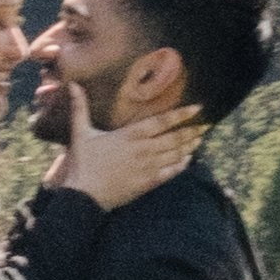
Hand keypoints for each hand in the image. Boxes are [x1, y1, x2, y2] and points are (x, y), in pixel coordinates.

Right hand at [55, 78, 200, 210]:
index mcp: (130, 135)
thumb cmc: (83, 163)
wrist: (84, 195)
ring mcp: (148, 167)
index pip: (162, 122)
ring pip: (175, 154)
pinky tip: (188, 160)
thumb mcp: (80, 132)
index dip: (182, 114)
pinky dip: (181, 165)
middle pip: (175, 138)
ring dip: (189, 146)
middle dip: (192, 130)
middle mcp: (144, 150)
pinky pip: (170, 173)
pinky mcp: (147, 183)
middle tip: (207, 124)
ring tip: (200, 138)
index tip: (198, 108)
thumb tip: (72, 84)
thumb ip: (80, 108)